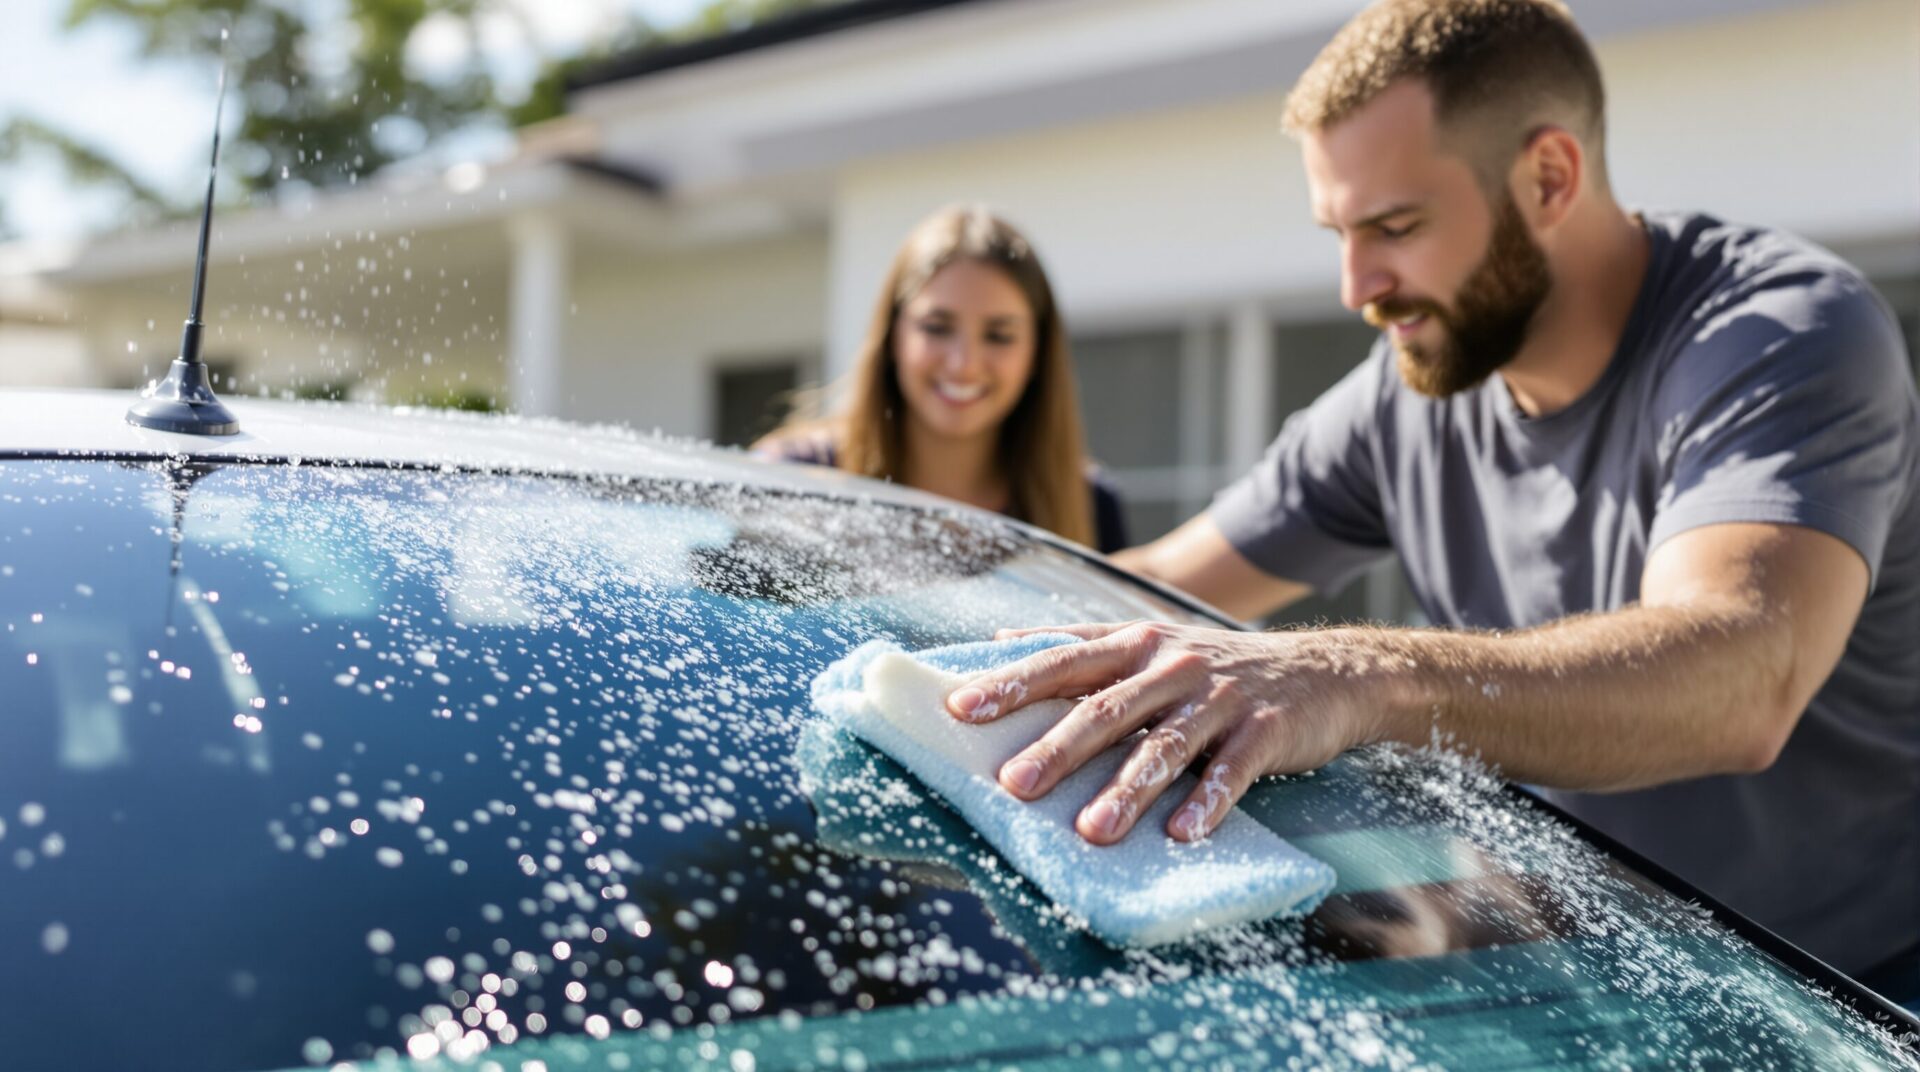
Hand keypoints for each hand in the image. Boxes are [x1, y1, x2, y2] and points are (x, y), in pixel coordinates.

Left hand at [945, 621, 1408, 843]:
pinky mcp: (1265, 730)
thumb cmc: (1217, 668)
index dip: (1012, 682)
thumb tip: (1000, 640)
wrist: (1324, 672)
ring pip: (1165, 746)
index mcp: (1136, 644)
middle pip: (1106, 708)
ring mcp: (1219, 698)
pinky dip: (1208, 802)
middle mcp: (1172, 665)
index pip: (1063, 660)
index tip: (961, 708)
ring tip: (1093, 831)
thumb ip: (1081, 644)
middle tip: (1014, 784)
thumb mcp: (1151, 643)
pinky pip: (1233, 771)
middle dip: (1057, 747)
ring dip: (1128, 790)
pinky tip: (1183, 834)